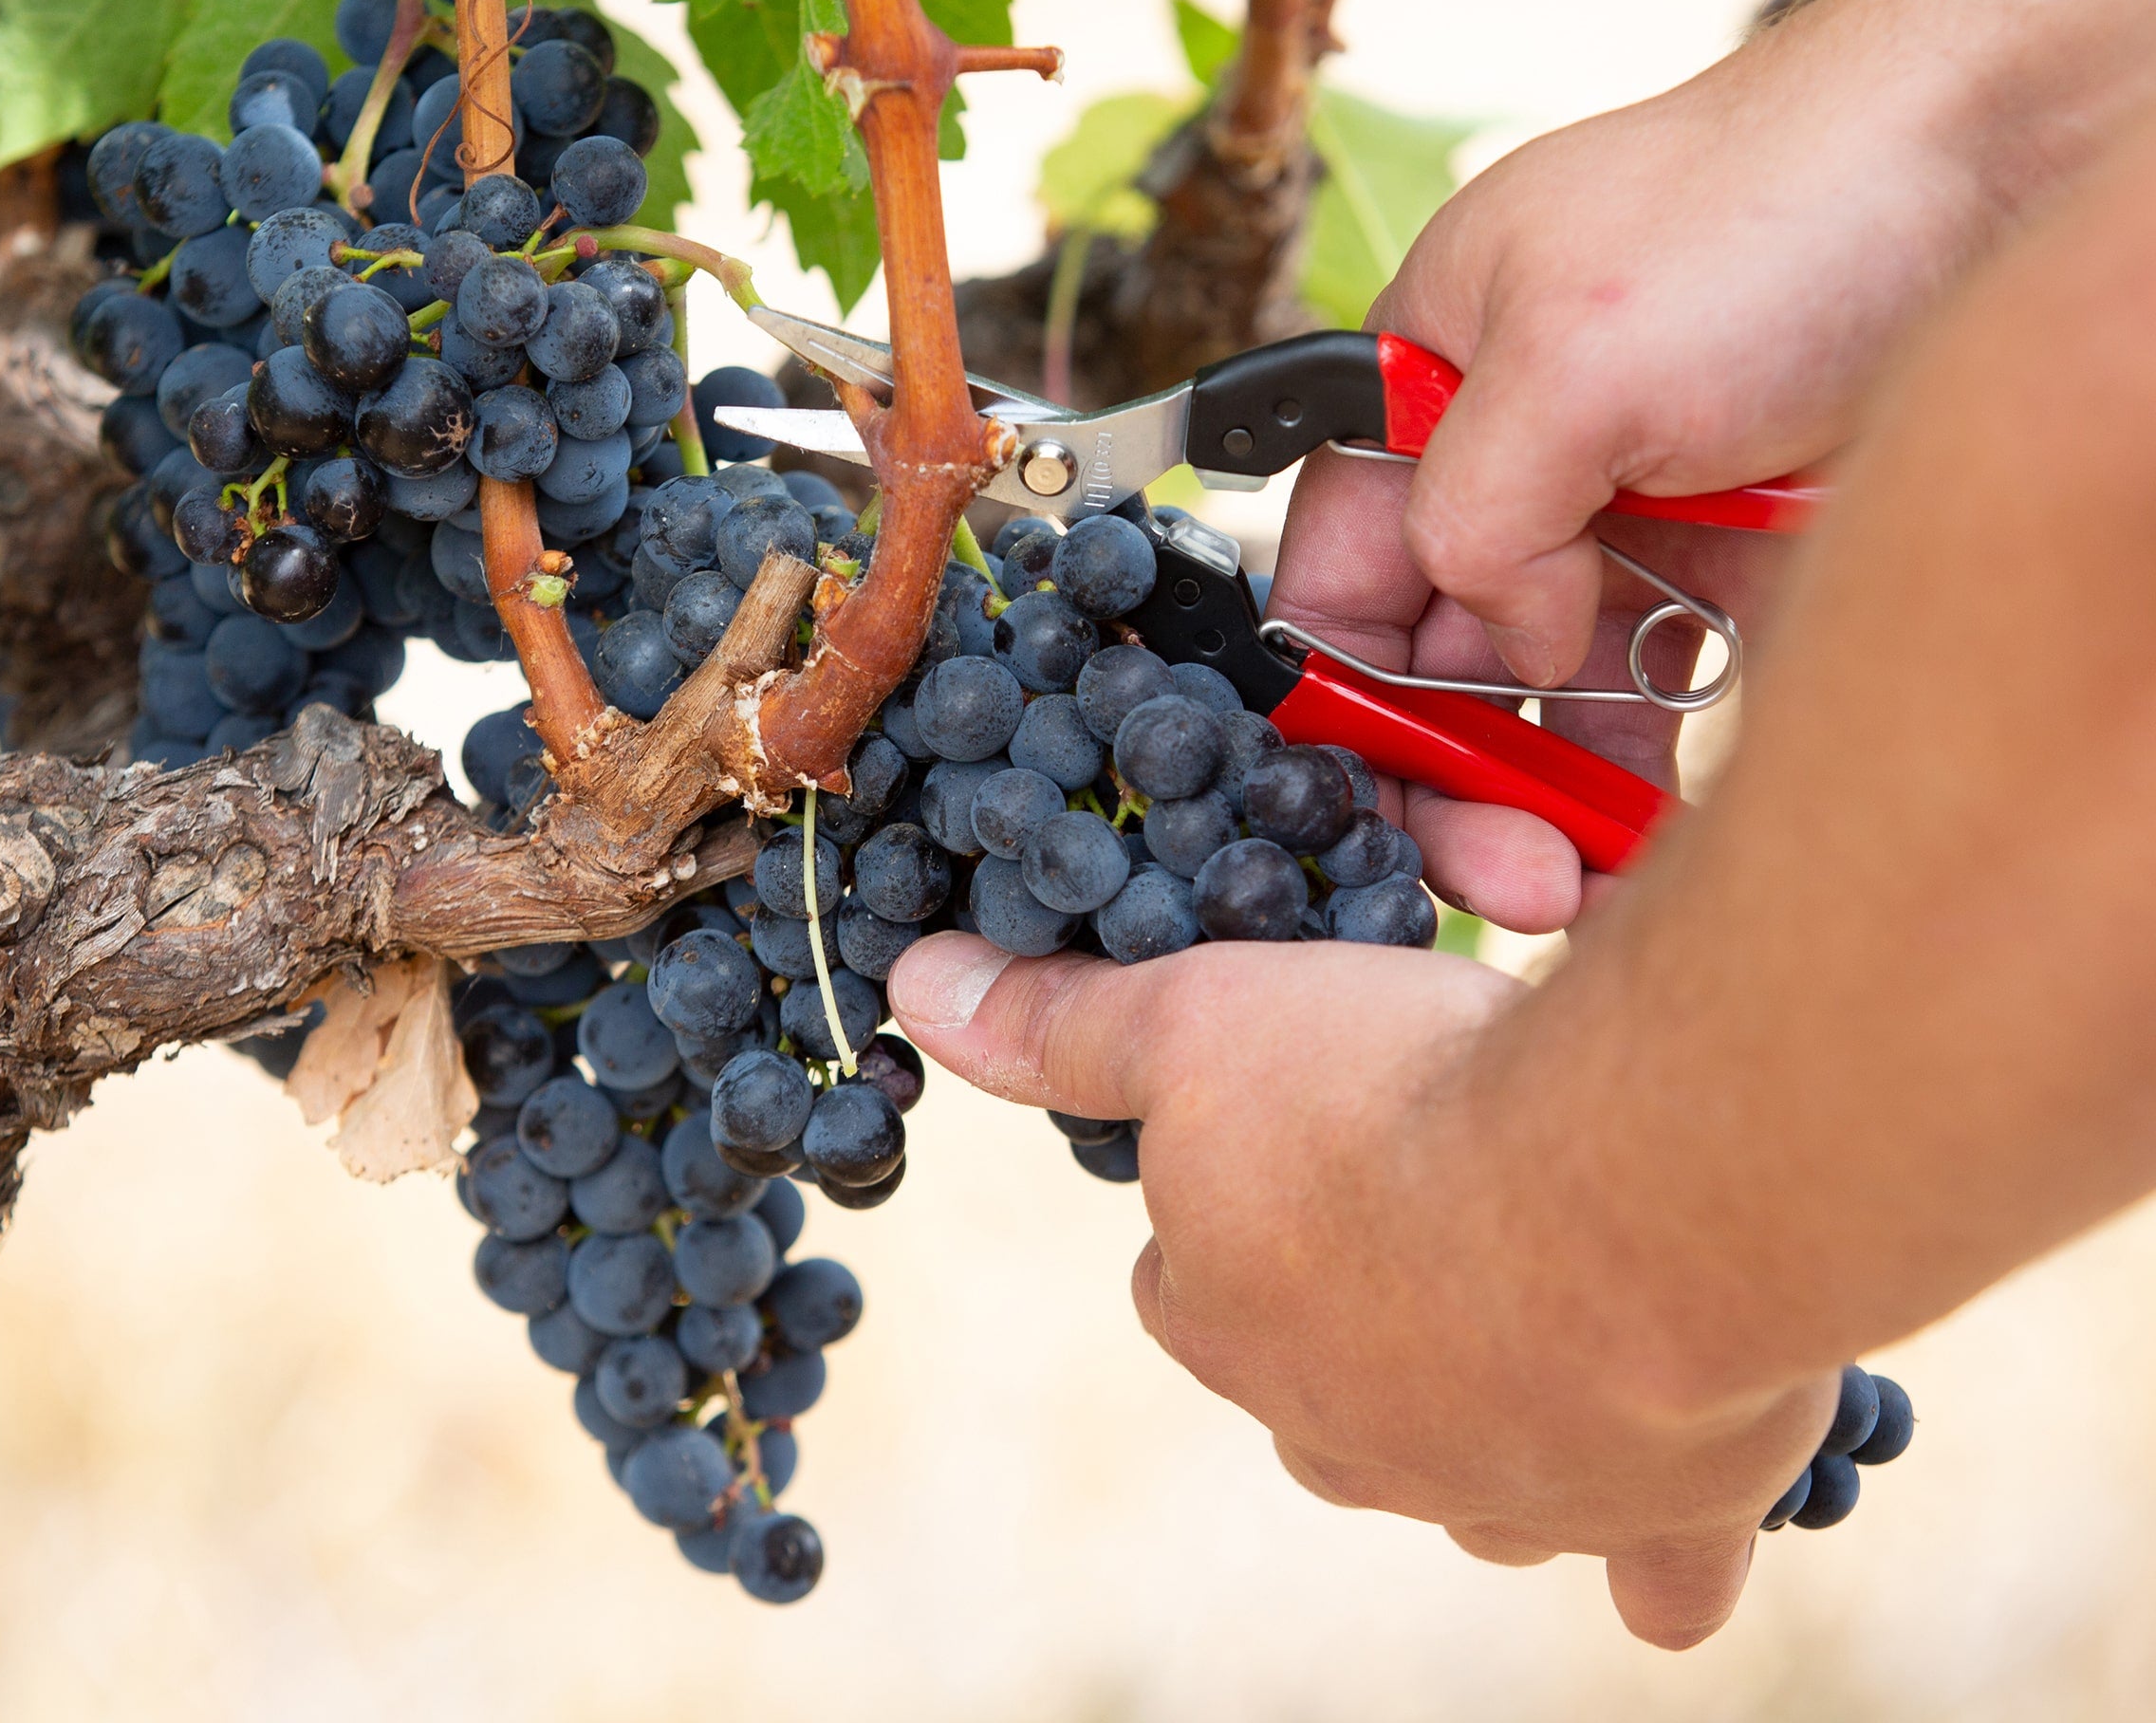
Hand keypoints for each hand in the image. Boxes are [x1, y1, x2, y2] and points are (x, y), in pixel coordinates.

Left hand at [887, 930, 1842, 1649]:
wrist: (1618, 1193)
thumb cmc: (1387, 1096)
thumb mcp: (1195, 1022)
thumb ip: (1064, 1028)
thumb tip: (916, 991)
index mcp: (1226, 1319)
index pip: (1183, 1283)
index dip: (1224, 1216)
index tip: (1282, 1151)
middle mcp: (1349, 1435)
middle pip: (1318, 1390)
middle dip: (1351, 1321)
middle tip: (1415, 1221)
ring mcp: (1503, 1490)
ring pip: (1468, 1486)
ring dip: (1486, 1432)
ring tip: (1525, 1354)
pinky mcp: (1657, 1516)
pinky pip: (1660, 1575)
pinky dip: (1660, 1571)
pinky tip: (1656, 1585)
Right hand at [1273, 69, 1973, 926]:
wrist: (2011, 162)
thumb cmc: (1789, 204)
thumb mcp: (1575, 357)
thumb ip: (1478, 519)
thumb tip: (1504, 650)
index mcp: (1422, 384)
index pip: (1330, 578)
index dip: (1345, 699)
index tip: (1394, 802)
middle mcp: (1510, 458)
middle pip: (1429, 662)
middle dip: (1448, 782)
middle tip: (1508, 878)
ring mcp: (1616, 517)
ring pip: (1538, 705)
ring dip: (1546, 806)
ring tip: (1578, 890)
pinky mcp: (1725, 569)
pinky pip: (1653, 703)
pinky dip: (1640, 784)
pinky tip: (1647, 845)